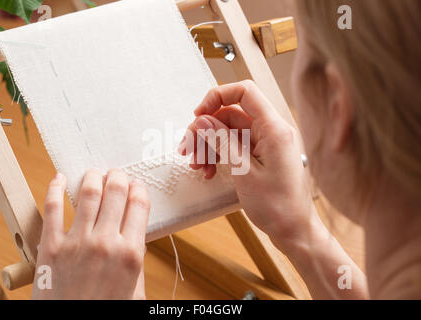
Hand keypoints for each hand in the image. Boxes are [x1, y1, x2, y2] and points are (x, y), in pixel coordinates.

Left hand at [32, 168, 149, 299]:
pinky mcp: (50, 247)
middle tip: (116, 173)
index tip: (136, 185)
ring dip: (93, 177)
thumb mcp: (135, 292)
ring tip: (94, 173)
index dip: (139, 188)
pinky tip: (59, 179)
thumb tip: (134, 237)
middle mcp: (106, 242)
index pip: (139, 203)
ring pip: (88, 194)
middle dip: (118, 176)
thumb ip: (136, 262)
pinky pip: (53, 209)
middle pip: (116, 191)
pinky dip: (55, 189)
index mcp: (131, 253)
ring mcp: (77, 243)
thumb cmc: (107, 311)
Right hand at [178, 80, 319, 251]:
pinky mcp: (260, 155)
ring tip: (197, 165)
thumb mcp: (243, 171)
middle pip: (231, 114)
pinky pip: (234, 146)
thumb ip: (222, 141)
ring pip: (228, 132)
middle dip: (206, 130)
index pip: (244, 92)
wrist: (293, 230)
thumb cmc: (278, 206)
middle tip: (188, 149)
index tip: (198, 114)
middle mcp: (271, 131)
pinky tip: (210, 170)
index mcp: (274, 129)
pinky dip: (218, 155)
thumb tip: (203, 120)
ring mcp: (266, 143)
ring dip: (209, 145)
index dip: (217, 97)